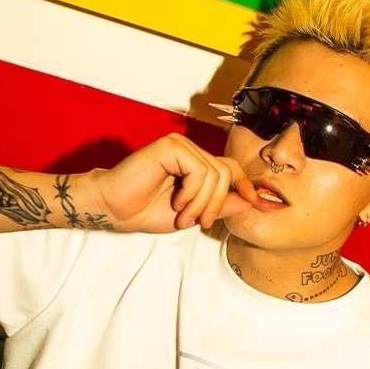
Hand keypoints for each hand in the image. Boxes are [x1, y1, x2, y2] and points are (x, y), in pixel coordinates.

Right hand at [88, 133, 256, 232]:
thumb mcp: (192, 213)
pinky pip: (200, 170)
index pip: (231, 168)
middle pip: (226, 172)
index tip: (255, 201)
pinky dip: (192, 193)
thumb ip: (218, 205)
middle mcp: (189, 151)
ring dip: (202, 203)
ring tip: (183, 216)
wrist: (115, 209)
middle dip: (217, 203)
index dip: (245, 184)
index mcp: (195, 164)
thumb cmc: (145, 210)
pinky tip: (176, 202)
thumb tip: (249, 200)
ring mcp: (180, 146)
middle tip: (199, 222)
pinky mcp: (171, 146)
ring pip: (215, 174)